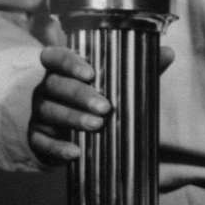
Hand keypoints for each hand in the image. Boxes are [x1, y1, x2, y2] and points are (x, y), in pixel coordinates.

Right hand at [28, 44, 173, 165]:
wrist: (65, 131)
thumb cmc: (93, 98)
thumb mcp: (112, 82)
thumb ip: (136, 68)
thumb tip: (168, 52)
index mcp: (61, 69)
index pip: (54, 57)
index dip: (68, 62)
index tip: (90, 73)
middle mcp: (46, 87)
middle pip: (55, 85)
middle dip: (80, 95)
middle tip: (105, 107)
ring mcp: (38, 112)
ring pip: (49, 111)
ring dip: (72, 119)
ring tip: (96, 126)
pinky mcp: (36, 137)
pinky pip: (41, 142)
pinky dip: (57, 148)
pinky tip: (75, 153)